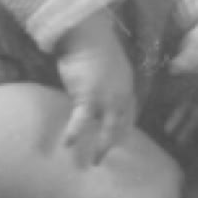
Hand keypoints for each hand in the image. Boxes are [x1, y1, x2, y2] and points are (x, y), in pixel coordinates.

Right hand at [56, 9, 135, 165]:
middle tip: (107, 157)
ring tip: (94, 162)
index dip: (126, 127)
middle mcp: (121, 95)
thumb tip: (96, 87)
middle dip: (115, 142)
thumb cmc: (93, 45)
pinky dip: (74, 134)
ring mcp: (106, 98)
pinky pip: (81, 121)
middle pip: (121, 125)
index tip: (122, 139)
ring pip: (107, 129)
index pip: (130, 112)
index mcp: (127, 85)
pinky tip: (67, 144)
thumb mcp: (107, 65)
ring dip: (102, 147)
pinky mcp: (88, 98)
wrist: (88, 35)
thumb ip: (106, 80)